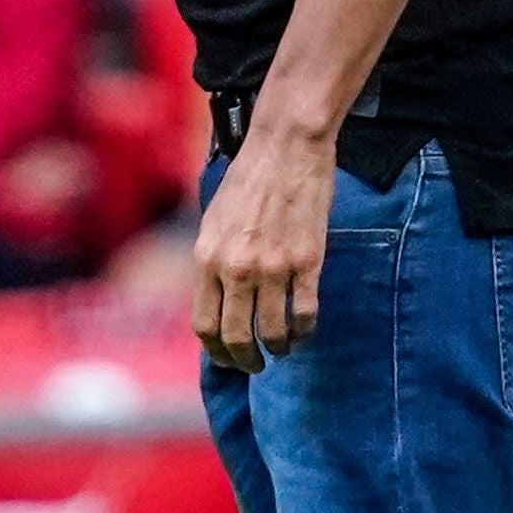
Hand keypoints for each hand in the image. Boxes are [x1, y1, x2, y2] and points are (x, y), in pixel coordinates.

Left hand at [193, 123, 332, 371]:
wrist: (285, 148)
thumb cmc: (247, 179)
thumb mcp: (213, 222)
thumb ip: (212, 263)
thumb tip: (216, 302)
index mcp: (207, 258)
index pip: (204, 324)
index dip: (216, 350)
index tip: (227, 357)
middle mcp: (236, 269)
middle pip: (236, 337)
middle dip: (245, 360)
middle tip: (255, 365)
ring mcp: (273, 267)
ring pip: (273, 332)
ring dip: (278, 349)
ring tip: (282, 349)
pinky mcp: (308, 262)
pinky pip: (305, 313)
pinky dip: (305, 330)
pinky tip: (304, 330)